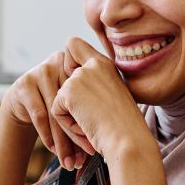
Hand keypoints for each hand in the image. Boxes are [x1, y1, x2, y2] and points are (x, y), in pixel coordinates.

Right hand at [0, 51, 93, 169]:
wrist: (25, 100)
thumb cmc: (59, 103)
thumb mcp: (76, 100)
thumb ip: (91, 110)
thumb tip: (108, 144)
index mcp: (79, 64)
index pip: (88, 95)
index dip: (93, 121)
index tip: (96, 146)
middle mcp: (60, 63)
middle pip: (72, 104)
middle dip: (78, 135)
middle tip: (85, 158)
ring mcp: (40, 71)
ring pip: (56, 112)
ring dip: (63, 141)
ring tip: (69, 161)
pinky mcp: (24, 84)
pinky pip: (40, 114)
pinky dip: (48, 135)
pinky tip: (53, 150)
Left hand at [51, 38, 149, 158]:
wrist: (129, 140)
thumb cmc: (124, 127)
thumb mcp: (112, 97)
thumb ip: (93, 85)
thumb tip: (67, 86)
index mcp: (105, 64)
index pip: (73, 44)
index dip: (67, 62)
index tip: (81, 86)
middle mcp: (93, 64)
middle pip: (60, 72)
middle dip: (68, 98)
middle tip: (91, 115)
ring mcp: (80, 76)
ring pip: (59, 97)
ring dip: (71, 116)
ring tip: (94, 125)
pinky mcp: (69, 92)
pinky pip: (56, 111)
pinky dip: (68, 125)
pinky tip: (87, 129)